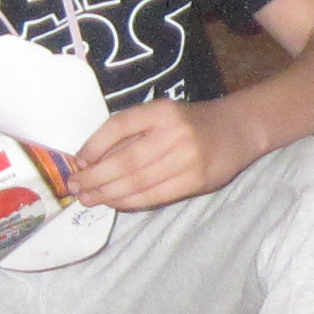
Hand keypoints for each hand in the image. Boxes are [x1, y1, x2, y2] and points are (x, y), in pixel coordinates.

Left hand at [64, 96, 272, 211]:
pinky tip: (116, 203)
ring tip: (89, 199)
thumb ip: (132, 133)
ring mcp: (187, 158)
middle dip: (95, 178)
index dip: (94, 145)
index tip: (78, 162)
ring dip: (108, 194)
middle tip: (76, 187)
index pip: (119, 126)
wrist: (237, 129)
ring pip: (138, 182)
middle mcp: (174, 132)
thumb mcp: (162, 116)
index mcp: (162, 111)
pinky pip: (155, 195)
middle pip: (125, 161)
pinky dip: (131, 201)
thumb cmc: (190, 123)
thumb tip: (90, 161)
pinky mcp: (196, 181)